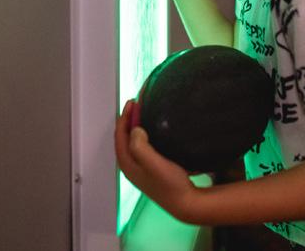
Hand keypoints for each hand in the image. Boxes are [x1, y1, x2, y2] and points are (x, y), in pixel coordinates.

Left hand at [114, 99, 198, 221]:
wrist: (185, 202)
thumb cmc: (170, 183)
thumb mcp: (155, 164)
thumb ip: (141, 147)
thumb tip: (134, 129)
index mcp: (128, 164)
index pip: (119, 136)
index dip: (124, 117)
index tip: (133, 102)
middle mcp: (130, 166)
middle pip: (123, 138)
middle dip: (128, 120)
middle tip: (137, 104)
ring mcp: (139, 168)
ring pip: (131, 142)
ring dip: (134, 126)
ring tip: (142, 112)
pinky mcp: (148, 169)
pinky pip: (139, 146)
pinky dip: (141, 134)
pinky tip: (151, 130)